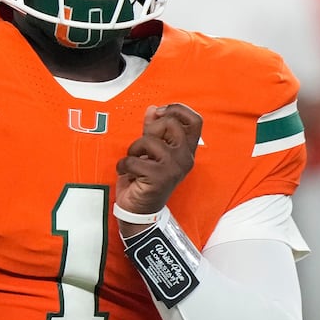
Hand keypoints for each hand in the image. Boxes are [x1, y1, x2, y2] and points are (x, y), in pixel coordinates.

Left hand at [115, 104, 200, 220]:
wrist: (140, 211)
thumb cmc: (146, 180)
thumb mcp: (150, 151)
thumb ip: (153, 130)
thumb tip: (153, 109)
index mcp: (186, 150)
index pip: (195, 120)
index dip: (176, 110)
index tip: (159, 113)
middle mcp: (185, 158)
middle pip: (170, 123)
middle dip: (149, 131)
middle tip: (143, 148)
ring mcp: (174, 167)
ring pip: (148, 141)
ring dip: (134, 151)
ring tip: (135, 164)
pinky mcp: (159, 177)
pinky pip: (133, 160)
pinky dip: (124, 166)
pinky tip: (129, 175)